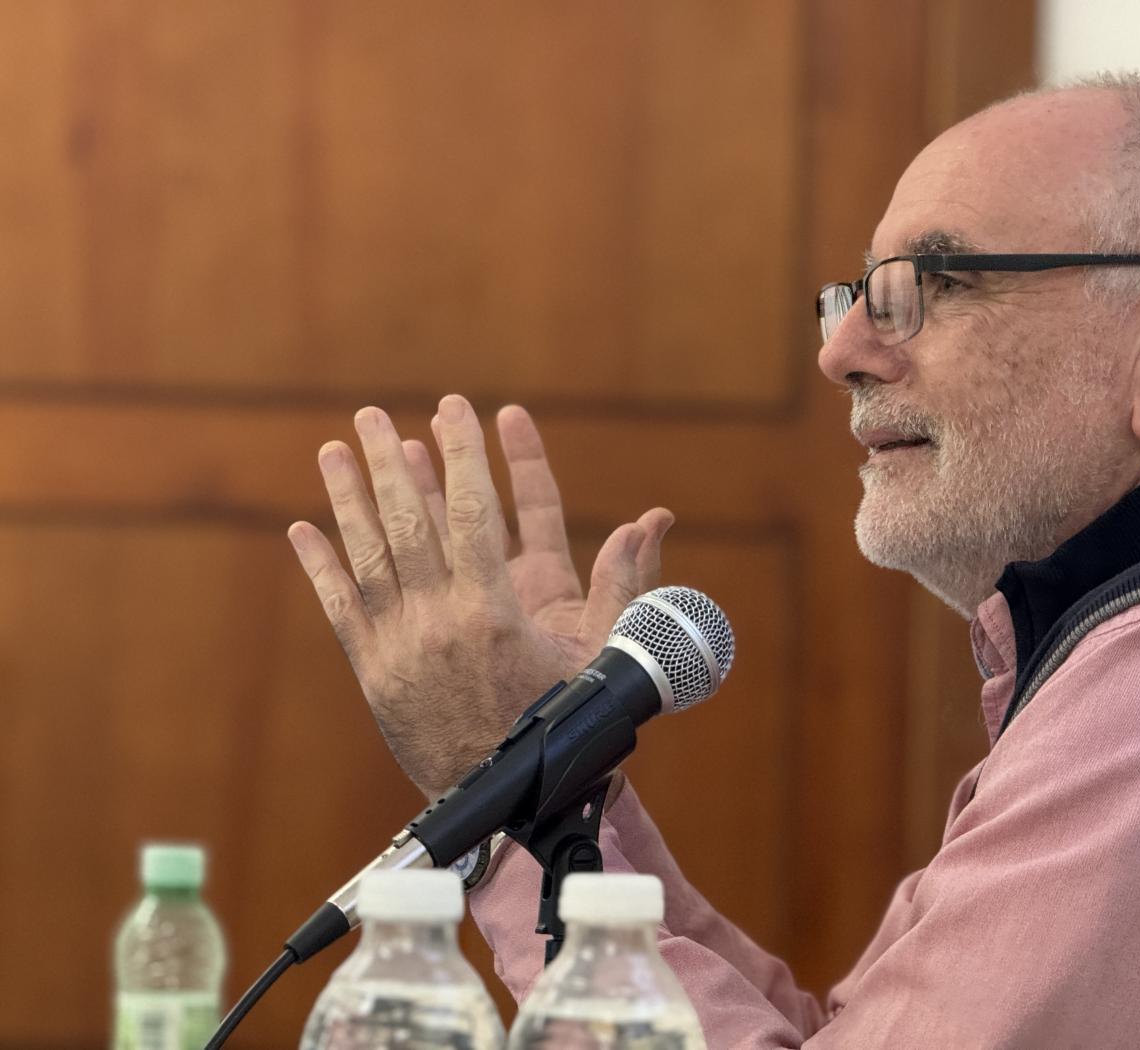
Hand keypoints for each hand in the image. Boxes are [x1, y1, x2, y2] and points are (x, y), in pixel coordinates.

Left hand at [287, 395, 672, 797]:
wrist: (504, 803)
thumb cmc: (561, 726)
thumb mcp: (604, 657)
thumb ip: (625, 585)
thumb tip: (652, 520)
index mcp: (496, 611)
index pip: (474, 511)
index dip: (464, 456)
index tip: (457, 411)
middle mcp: (441, 620)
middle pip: (410, 521)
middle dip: (394, 462)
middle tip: (375, 413)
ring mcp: (401, 645)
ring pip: (369, 555)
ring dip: (350, 497)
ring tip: (334, 448)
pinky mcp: (374, 673)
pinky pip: (340, 607)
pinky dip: (320, 566)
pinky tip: (303, 527)